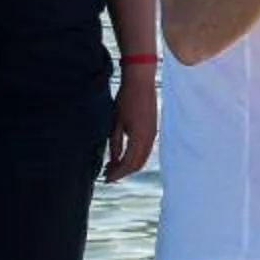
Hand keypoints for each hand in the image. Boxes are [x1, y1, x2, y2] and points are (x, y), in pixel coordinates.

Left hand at [104, 62, 157, 183]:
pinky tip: (123, 154)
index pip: (128, 164)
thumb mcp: (115, 122)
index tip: (105, 178)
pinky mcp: (153, 129)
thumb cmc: (126, 99)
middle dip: (122, 172)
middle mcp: (149, 139)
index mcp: (139, 138)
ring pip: (142, 158)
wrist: (141, 81)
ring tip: (113, 166)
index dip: (117, 173)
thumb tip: (112, 162)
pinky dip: (134, 156)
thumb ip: (115, 144)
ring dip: (129, 165)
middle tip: (107, 174)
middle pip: (137, 164)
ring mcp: (153, 134)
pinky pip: (145, 150)